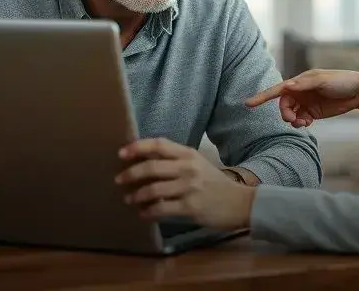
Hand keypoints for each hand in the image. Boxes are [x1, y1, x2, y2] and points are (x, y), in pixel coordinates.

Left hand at [116, 138, 254, 230]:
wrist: (239, 202)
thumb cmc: (214, 183)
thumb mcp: (197, 164)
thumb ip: (175, 160)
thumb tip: (144, 161)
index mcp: (188, 154)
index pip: (159, 145)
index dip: (138, 147)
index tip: (121, 153)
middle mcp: (188, 168)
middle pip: (151, 167)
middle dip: (131, 174)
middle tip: (119, 180)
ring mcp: (189, 187)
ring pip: (153, 189)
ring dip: (136, 195)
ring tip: (129, 199)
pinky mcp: (190, 207)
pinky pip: (162, 208)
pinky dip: (148, 212)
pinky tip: (143, 214)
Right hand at [245, 69, 358, 126]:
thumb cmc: (341, 80)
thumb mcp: (323, 80)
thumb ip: (305, 84)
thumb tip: (287, 86)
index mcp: (300, 82)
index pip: (277, 90)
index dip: (262, 97)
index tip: (248, 104)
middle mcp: (300, 92)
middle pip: (283, 105)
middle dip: (285, 113)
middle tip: (292, 119)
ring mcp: (306, 102)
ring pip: (291, 114)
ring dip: (293, 120)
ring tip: (302, 123)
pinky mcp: (313, 112)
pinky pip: (301, 120)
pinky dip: (301, 123)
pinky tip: (307, 123)